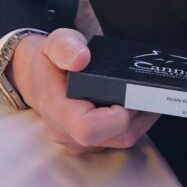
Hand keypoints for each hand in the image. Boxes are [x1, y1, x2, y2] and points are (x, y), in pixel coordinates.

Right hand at [10, 28, 158, 152]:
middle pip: (116, 137)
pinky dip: (134, 122)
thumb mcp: (56, 42)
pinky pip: (119, 139)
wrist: (37, 78)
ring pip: (123, 140)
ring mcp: (80, 142)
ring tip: (149, 94)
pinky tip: (139, 103)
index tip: (128, 95)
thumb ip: (66, 48)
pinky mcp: (92, 144)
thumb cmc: (50, 61)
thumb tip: (81, 58)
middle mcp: (68, 133)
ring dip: (142, 119)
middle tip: (148, 89)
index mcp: (58, 110)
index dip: (115, 117)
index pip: (88, 129)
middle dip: (139, 114)